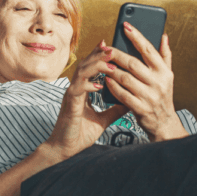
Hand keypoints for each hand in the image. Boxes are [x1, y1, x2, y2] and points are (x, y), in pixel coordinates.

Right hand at [41, 41, 127, 161]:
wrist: (66, 149)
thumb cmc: (81, 134)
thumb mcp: (103, 120)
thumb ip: (115, 110)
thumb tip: (131, 102)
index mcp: (82, 90)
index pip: (91, 68)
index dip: (98, 56)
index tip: (110, 46)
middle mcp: (75, 89)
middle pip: (85, 64)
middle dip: (98, 55)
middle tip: (112, 47)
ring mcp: (71, 95)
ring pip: (81, 73)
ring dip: (95, 66)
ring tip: (110, 62)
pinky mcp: (69, 105)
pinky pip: (77, 90)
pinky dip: (89, 85)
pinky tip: (100, 85)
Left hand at [103, 23, 187, 141]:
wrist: (164, 123)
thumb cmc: (163, 96)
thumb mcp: (167, 76)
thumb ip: (165, 56)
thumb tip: (164, 36)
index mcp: (165, 72)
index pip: (149, 50)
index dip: (137, 37)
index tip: (125, 25)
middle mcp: (159, 83)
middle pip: (133, 63)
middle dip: (117, 54)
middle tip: (105, 48)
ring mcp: (150, 96)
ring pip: (125, 78)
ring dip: (112, 70)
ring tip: (102, 63)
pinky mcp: (141, 108)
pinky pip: (122, 95)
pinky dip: (113, 87)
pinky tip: (106, 80)